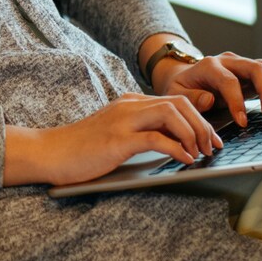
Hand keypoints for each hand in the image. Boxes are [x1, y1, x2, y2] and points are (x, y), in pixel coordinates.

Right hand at [3, 93, 223, 186]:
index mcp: (130, 103)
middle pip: (179, 103)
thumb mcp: (116, 135)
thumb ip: (141, 133)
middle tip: (212, 147)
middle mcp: (129, 105)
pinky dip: (176, 148)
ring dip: (194, 134)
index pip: (175, 100)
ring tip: (201, 153)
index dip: (199, 118)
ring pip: (172, 114)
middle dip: (202, 125)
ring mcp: (123, 120)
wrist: (49, 152)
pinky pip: (156, 138)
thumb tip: (174, 146)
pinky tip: (184, 160)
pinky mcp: (117, 139)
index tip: (210, 138)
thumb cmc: (81, 149)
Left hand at [155, 52, 261, 127]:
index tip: (242, 123)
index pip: (229, 81)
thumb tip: (210, 99)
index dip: (237, 102)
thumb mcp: (177, 94)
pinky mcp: (253, 72)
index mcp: (209, 66)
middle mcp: (229, 61)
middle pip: (256, 68)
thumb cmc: (182, 88)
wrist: (185, 77)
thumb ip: (191, 98)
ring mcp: (243, 64)